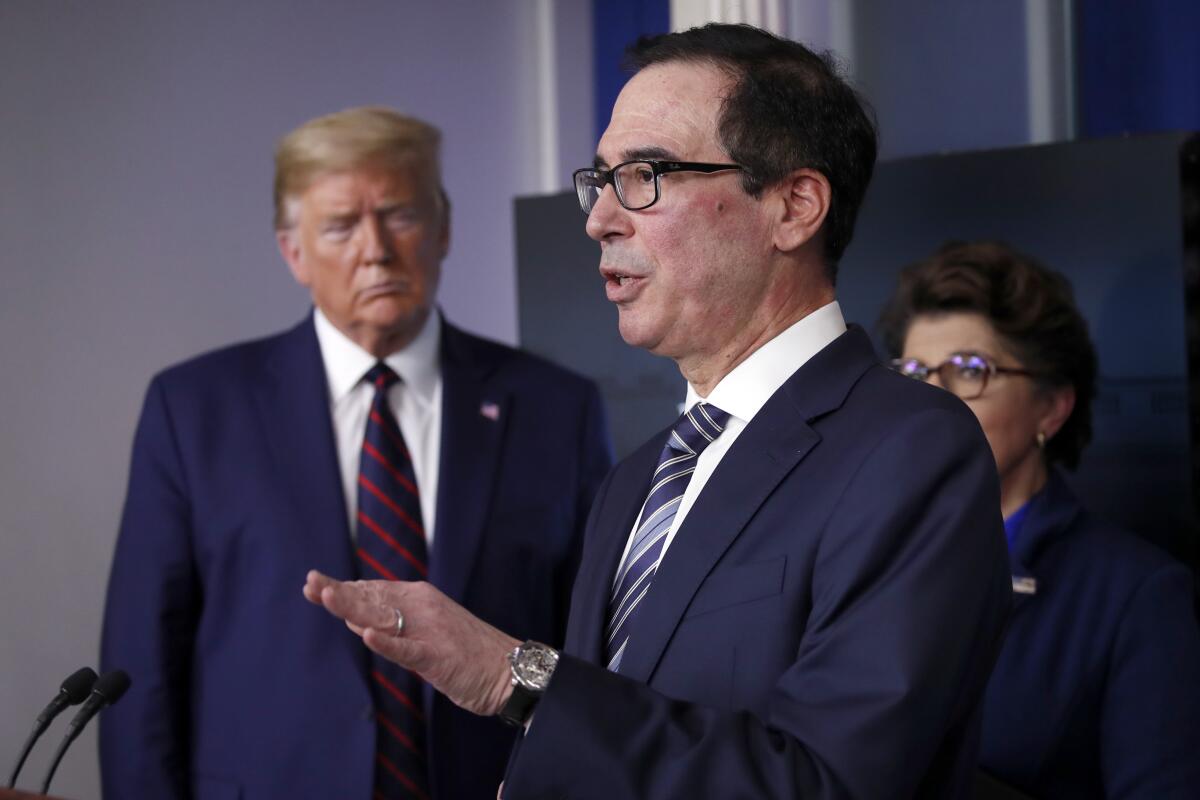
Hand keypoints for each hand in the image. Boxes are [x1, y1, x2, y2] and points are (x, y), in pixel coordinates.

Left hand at [303, 570, 518, 715]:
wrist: (510, 670)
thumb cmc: (467, 653)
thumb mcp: (425, 634)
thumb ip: (392, 626)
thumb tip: (354, 621)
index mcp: (420, 599)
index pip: (373, 590)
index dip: (342, 588)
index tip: (312, 585)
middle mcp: (423, 608)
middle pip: (373, 598)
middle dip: (340, 592)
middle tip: (310, 584)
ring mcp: (430, 630)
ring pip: (384, 617)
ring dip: (354, 607)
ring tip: (327, 597)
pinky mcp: (438, 656)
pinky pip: (408, 649)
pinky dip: (388, 643)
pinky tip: (366, 637)